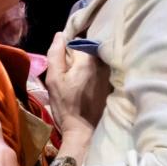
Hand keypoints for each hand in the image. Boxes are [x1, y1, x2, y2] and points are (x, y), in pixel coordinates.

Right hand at [45, 31, 111, 156]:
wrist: (84, 130)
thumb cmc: (66, 105)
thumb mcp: (54, 80)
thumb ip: (55, 54)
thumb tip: (60, 35)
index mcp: (87, 58)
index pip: (76, 40)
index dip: (66, 48)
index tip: (62, 61)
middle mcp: (102, 61)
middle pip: (87, 48)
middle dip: (77, 56)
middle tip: (69, 73)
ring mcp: (109, 72)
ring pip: (94, 59)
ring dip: (86, 64)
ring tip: (78, 79)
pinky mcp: (112, 82)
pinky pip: (101, 69)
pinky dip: (94, 72)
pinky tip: (88, 85)